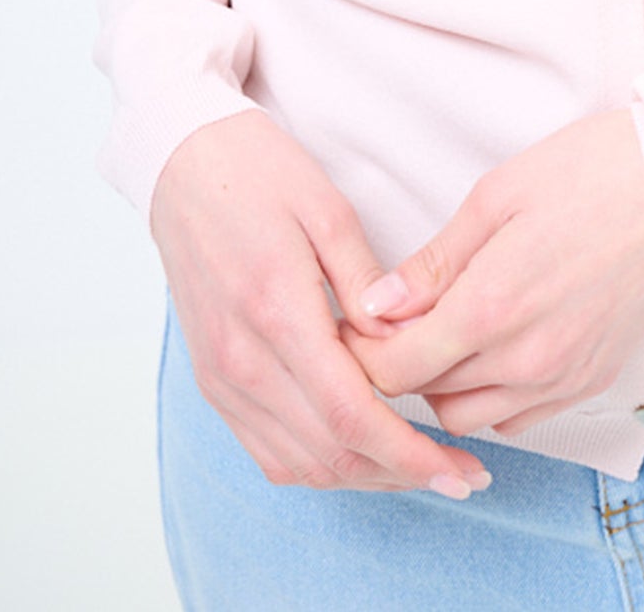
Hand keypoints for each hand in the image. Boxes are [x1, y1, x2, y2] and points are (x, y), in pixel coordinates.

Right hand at [149, 109, 493, 498]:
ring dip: (364, 477)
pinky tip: (359, 451)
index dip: (410, 455)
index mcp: (275, 311)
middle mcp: (241, 360)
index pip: (350, 415)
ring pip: (300, 465)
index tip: (460, 470)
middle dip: (402, 475)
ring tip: (419, 466)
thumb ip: (369, 285)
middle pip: (330, 453)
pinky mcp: (213, 382)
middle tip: (460, 476)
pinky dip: (319, 466)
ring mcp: (221, 378)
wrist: (184, 165)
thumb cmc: (259, 174)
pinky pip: (268, 452)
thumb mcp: (328, 209)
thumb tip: (408, 346)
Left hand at [336, 109, 643, 436]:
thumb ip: (433, 264)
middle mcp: (526, 359)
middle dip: (401, 366)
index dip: (364, 352)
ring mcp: (563, 376)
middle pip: (429, 397)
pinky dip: (494, 397)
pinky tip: (494, 350)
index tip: (359, 325)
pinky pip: (521, 418)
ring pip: (473, 418)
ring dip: (446, 386)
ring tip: (447, 332)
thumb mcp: (494, 196)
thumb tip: (376, 306)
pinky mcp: (593, 379)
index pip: (397, 369)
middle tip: (397, 322)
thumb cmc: (590, 173)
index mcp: (491, 307)